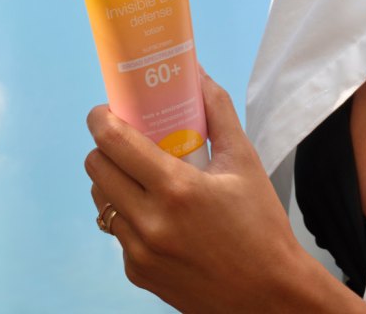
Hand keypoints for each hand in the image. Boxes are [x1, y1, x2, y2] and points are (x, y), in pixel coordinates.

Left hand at [85, 72, 365, 312]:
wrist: (270, 297)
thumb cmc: (261, 227)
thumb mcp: (244, 161)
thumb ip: (218, 111)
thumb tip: (198, 73)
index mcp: (175, 189)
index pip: (113, 142)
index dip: (100, 119)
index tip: (106, 110)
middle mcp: (150, 222)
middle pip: (96, 168)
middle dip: (104, 146)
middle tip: (124, 139)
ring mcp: (140, 252)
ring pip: (101, 199)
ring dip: (112, 180)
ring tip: (138, 174)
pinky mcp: (138, 274)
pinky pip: (116, 232)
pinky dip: (127, 215)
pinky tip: (155, 212)